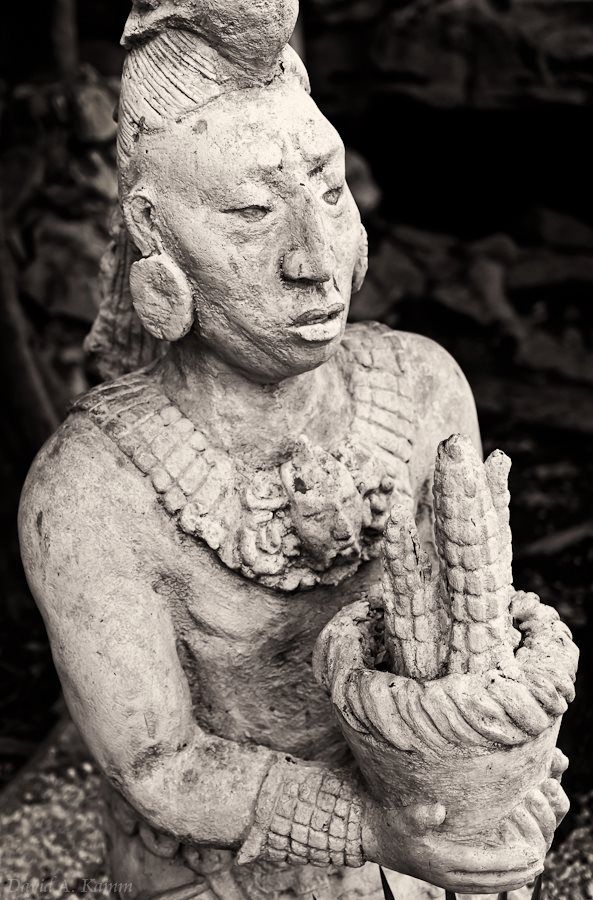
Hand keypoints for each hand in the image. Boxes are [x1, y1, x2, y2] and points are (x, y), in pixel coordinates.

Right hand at [361, 751, 568, 893]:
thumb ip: (421, 814)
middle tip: (541, 862)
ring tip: (531, 870)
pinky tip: (506, 873)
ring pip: (486, 886)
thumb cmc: (389, 821)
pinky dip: (496, 881)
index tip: (531, 852)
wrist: (372, 836)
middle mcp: (447, 874)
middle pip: (491, 880)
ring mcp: (445, 879)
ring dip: (510, 880)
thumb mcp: (404, 815)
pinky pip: (476, 885)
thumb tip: (439, 811)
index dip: (511, 860)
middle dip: (518, 873)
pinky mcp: (444, 877)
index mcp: (441, 859)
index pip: (485, 864)